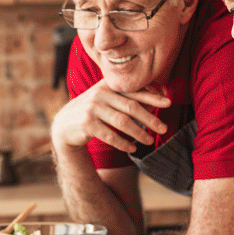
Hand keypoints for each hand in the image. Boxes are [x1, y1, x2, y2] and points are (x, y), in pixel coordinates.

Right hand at [51, 79, 169, 152]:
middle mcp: (100, 94)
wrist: (65, 124)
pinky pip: (110, 136)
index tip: (168, 103)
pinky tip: (132, 148)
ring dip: (138, 132)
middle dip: (150, 119)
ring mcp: (92, 109)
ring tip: (150, 141)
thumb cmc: (93, 111)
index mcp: (108, 86)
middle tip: (163, 128)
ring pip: (122, 122)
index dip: (152, 97)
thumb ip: (126, 99)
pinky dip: (123, 143)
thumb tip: (155, 103)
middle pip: (131, 107)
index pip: (134, 91)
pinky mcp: (87, 124)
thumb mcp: (107, 100)